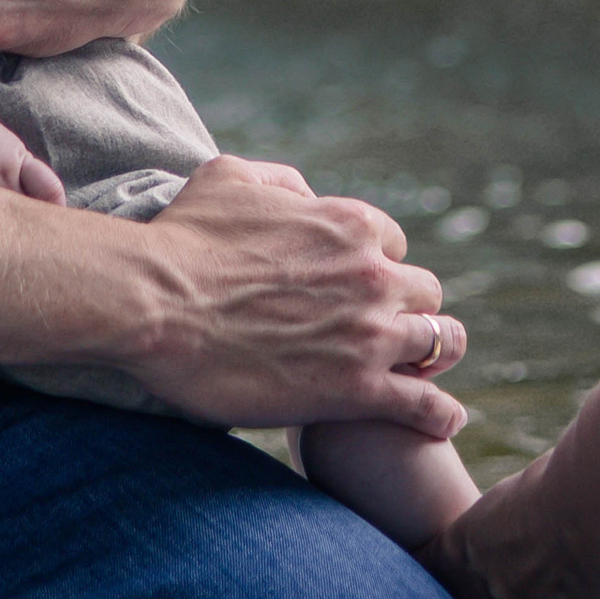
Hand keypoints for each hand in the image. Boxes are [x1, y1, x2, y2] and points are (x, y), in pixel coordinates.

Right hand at [128, 157, 470, 435]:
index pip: (391, 244)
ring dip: (437, 354)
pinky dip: (440, 413)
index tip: (359, 290)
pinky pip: (425, 403)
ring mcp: (369, 334)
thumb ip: (282, 181)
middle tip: (391, 332)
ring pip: (441, 342)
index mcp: (348, 224)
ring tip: (429, 373)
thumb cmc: (180, 240)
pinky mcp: (356, 390)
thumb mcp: (231, 177)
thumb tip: (308, 194)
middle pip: (424, 292)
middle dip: (409, 308)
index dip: (376, 266)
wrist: (153, 304)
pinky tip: (446, 421)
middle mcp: (372, 275)